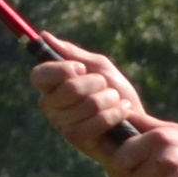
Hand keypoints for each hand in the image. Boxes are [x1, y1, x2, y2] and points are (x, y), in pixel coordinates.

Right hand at [27, 37, 145, 162]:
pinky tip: (123, 112)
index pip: (38, 75)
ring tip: (117, 102)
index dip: (61, 70)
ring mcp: (62, 126)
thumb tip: (43, 36)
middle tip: (106, 87)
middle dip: (97, 83)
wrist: (139, 122)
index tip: (81, 69)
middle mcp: (51, 107)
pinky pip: (98, 121)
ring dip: (111, 98)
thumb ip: (72, 54)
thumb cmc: (117, 94)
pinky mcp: (79, 141)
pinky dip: (116, 113)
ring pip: (88, 104)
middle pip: (69, 88)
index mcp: (51, 87)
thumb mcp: (98, 68)